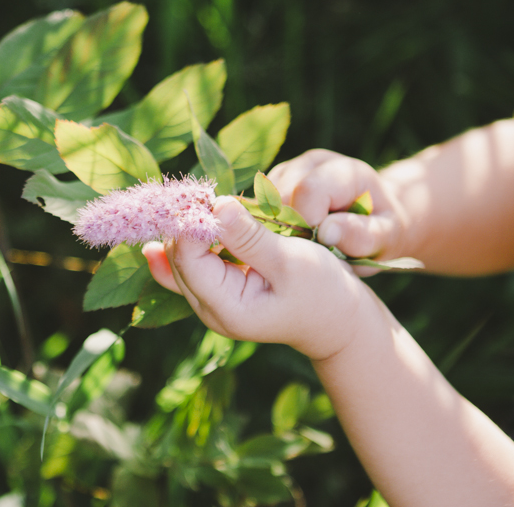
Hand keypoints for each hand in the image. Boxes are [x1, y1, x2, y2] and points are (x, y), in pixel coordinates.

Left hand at [143, 197, 370, 359]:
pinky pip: (192, 259)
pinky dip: (194, 236)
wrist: (338, 321)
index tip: (207, 193)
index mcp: (227, 309)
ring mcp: (211, 302)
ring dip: (191, 226)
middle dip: (187, 222)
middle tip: (204, 191)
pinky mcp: (218, 290)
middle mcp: (210, 309)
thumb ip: (250, 237)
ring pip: (180, 256)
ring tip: (206, 200)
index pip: (187, 257)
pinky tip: (193, 215)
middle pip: (176, 257)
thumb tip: (216, 206)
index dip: (190, 221)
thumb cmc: (324, 292)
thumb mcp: (291, 261)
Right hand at [267, 150, 409, 268]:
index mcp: (343, 171)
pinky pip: (258, 205)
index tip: (317, 248)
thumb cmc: (381, 231)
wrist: (375, 220)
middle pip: (280, 194)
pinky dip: (268, 226)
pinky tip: (289, 239)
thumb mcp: (384, 239)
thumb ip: (360, 235)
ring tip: (302, 244)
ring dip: (275, 228)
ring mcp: (290, 170)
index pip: (309, 190)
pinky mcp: (274, 183)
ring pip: (263, 199)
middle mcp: (313, 163)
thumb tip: (326, 231)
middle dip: (288, 228)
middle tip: (308, 250)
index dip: (306, 224)